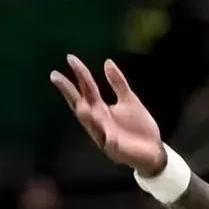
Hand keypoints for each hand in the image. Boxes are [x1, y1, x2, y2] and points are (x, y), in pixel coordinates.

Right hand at [50, 55, 165, 175]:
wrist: (152, 150)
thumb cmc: (138, 126)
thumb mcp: (128, 99)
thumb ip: (117, 83)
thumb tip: (107, 61)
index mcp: (100, 109)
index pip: (86, 89)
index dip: (79, 74)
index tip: (70, 57)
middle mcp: (98, 121)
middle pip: (80, 104)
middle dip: (69, 91)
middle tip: (55, 76)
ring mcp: (105, 135)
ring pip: (91, 125)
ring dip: (85, 116)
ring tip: (81, 106)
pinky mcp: (116, 149)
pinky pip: (111, 144)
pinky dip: (108, 139)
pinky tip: (108, 136)